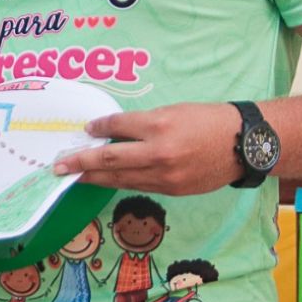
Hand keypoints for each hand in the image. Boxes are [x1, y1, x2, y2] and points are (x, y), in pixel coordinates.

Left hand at [52, 102, 241, 194]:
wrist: (243, 144)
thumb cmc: (209, 120)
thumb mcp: (174, 111)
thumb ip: (144, 124)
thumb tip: (116, 134)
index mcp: (159, 126)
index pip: (117, 127)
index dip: (98, 128)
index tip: (86, 129)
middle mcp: (159, 153)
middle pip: (110, 160)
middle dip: (80, 163)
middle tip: (59, 166)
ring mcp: (165, 176)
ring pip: (120, 179)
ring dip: (95, 178)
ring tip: (75, 176)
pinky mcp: (172, 190)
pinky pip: (138, 185)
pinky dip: (120, 182)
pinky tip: (106, 180)